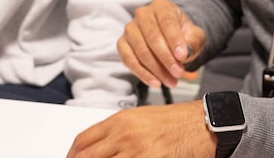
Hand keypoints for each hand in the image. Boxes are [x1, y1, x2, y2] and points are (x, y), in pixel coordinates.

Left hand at [66, 100, 214, 157]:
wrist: (201, 124)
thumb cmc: (174, 121)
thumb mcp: (139, 118)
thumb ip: (116, 131)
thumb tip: (98, 147)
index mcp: (119, 120)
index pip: (82, 140)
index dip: (72, 155)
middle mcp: (123, 135)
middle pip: (86, 157)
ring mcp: (135, 151)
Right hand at [118, 0, 206, 87]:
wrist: (171, 39)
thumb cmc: (183, 35)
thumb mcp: (195, 35)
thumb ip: (194, 41)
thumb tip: (186, 52)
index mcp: (161, 6)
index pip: (166, 21)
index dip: (174, 39)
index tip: (182, 56)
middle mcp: (142, 14)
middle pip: (152, 36)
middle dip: (166, 58)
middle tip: (178, 72)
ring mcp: (130, 28)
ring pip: (140, 50)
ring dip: (156, 69)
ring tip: (171, 81)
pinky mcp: (122, 43)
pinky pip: (128, 59)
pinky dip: (142, 73)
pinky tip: (155, 82)